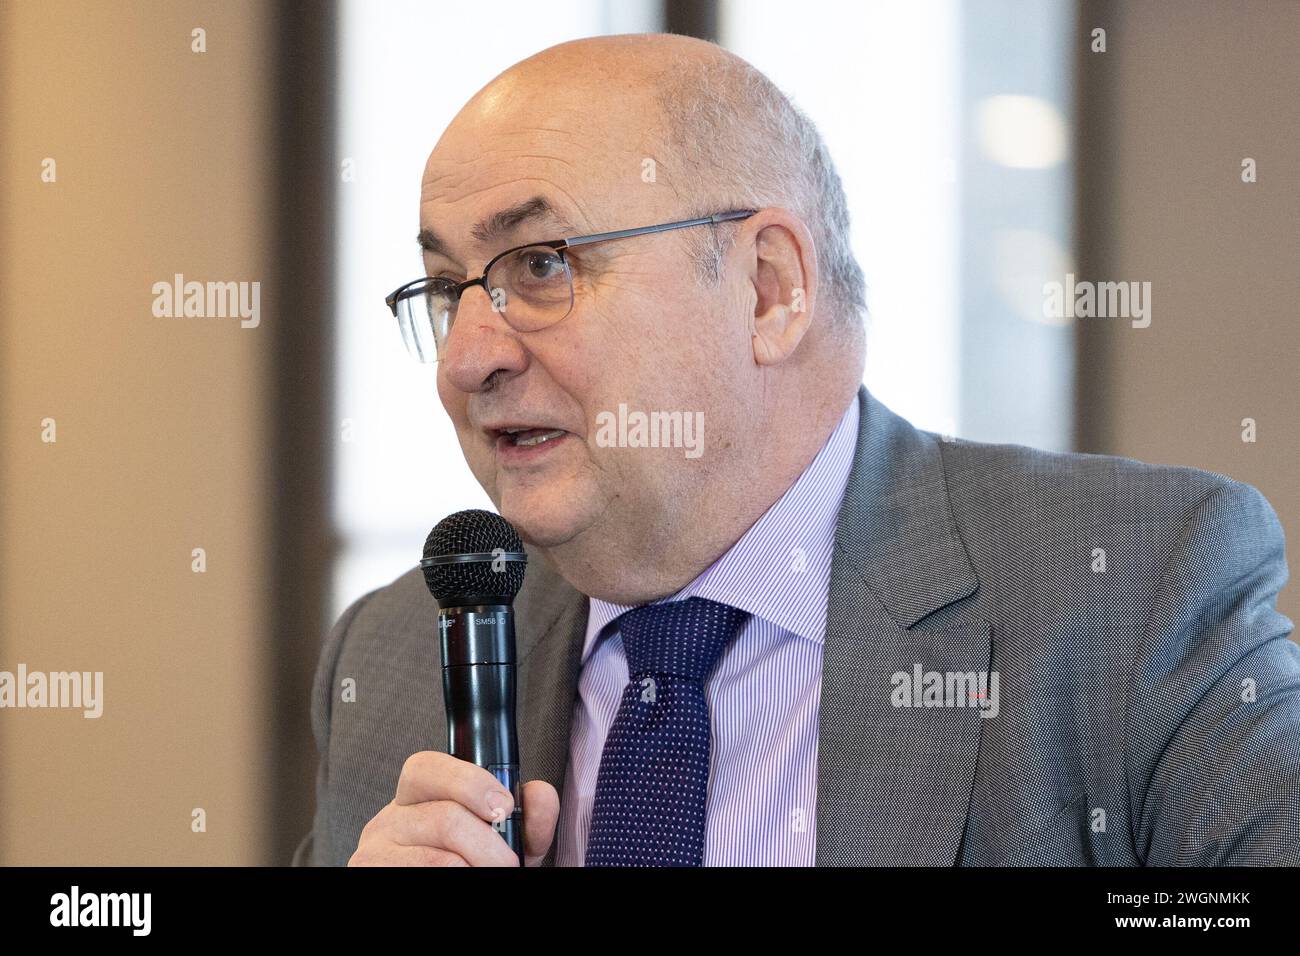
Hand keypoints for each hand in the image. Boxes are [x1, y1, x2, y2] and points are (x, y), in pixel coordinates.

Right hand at [348, 751, 559, 865]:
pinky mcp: (369, 875)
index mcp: (417, 798)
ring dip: (477, 869)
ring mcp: (375, 852)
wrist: (444, 892)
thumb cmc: (471, 866)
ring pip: (440, 858)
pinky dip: (456, 880)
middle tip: (508, 863)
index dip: (470, 782)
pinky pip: (424, 875)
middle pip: (444, 817)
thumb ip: (525, 819)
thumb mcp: (501, 841)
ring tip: (488, 875)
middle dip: (489, 844)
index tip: (504, 807)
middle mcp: (389, 820)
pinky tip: (462, 880)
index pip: (425, 767)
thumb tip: (540, 794)